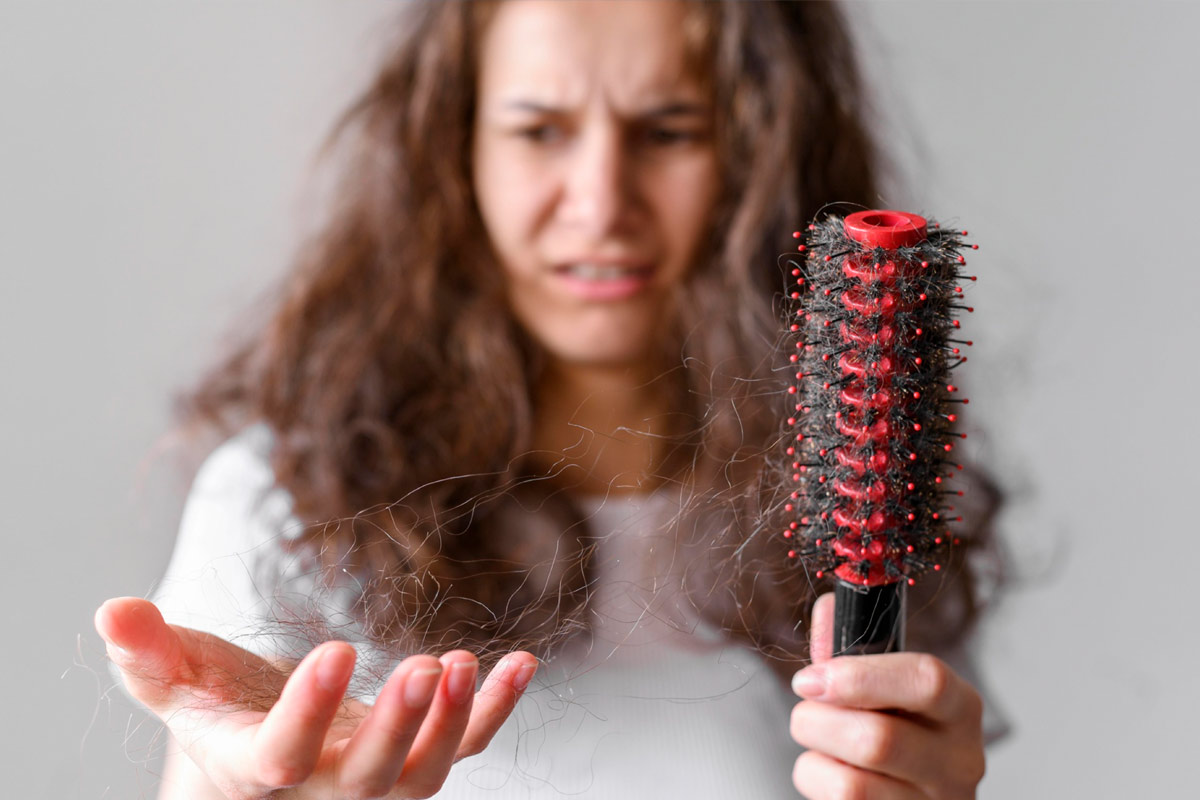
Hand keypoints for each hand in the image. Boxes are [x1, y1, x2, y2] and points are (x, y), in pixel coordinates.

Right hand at [95, 597, 536, 798]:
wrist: (259, 756)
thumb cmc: (215, 714)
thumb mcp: (176, 683)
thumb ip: (147, 654)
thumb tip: (111, 609)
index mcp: (258, 770)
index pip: (283, 756)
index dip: (309, 712)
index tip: (336, 649)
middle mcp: (325, 788)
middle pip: (370, 777)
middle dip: (399, 727)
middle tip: (426, 669)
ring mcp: (379, 779)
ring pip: (425, 772)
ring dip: (453, 723)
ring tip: (467, 664)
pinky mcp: (416, 757)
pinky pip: (467, 744)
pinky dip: (495, 709)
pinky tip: (521, 663)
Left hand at [789, 593, 984, 798]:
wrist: (910, 795)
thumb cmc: (895, 730)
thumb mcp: (883, 685)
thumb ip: (851, 646)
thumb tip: (827, 607)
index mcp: (960, 707)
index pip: (927, 681)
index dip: (860, 677)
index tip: (811, 678)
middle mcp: (960, 761)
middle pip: (878, 741)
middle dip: (817, 722)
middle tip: (804, 713)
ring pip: (852, 785)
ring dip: (814, 757)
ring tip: (818, 745)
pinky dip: (815, 783)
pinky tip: (830, 775)